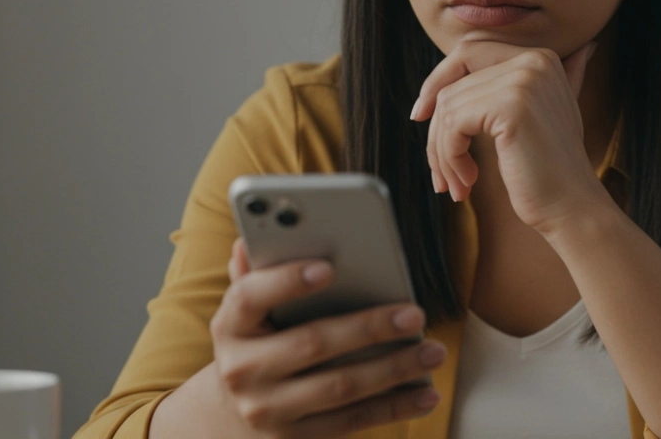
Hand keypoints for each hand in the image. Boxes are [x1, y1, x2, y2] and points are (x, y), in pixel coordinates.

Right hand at [207, 237, 445, 437]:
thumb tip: (249, 239)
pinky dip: (394, 408)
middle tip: (414, 314)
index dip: (286, 281)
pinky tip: (426, 393)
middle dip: (368, 328)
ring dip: (393, 368)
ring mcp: (268, 410)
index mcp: (229, 325)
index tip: (328, 266)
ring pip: (340, 387)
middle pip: (311, 344)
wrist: (227, 417)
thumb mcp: (246, 311)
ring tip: (432, 350)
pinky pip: (352, 422)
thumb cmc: (254, 343)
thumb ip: (255, 274)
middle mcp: (242, 371)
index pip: (250, 297)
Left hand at [410, 39, 603, 232]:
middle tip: (436, 164)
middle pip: (453, 78)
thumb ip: (517, 84)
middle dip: (435, 122)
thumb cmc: (545, 171)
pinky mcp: (512, 106)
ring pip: (448, 105)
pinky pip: (453, 123)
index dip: (438, 80)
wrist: (572, 208)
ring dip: (442, 152)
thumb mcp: (531, 117)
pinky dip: (450, 156)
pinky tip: (468, 181)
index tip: (421, 116)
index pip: (467, 52)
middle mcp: (534, 60)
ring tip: (457, 183)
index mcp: (539, 57)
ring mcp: (524, 80)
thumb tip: (569, 50)